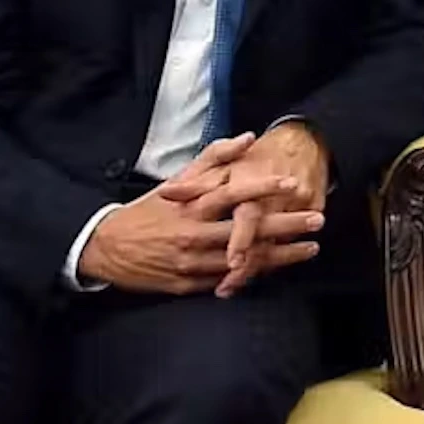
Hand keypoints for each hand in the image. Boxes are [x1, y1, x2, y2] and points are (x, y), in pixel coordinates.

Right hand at [80, 136, 322, 293]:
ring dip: (281, 256)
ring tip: (310, 249)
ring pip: (244, 261)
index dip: (262, 186)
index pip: (232, 193)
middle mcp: (194, 235)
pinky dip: (255, 275)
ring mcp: (192, 263)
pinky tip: (279, 269)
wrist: (107, 248)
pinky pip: (228, 281)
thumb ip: (213, 158)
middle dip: (286, 226)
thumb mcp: (176, 180)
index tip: (291, 182)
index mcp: (191, 206)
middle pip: (247, 231)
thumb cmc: (149, 210)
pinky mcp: (189, 285)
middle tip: (317, 220)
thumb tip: (248, 137)